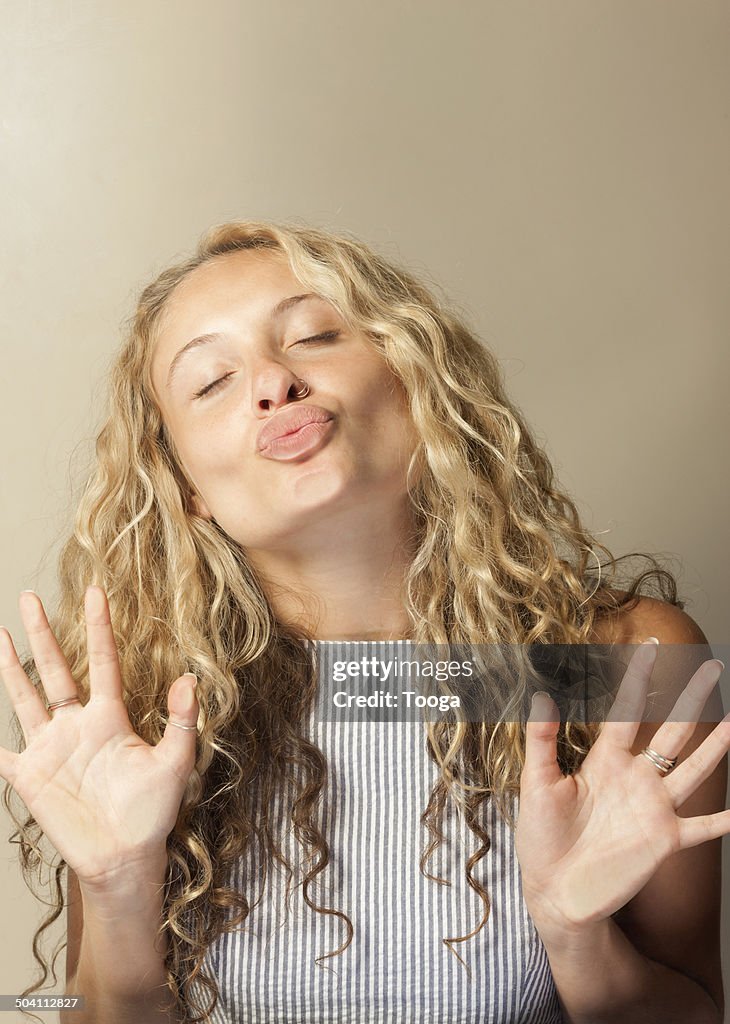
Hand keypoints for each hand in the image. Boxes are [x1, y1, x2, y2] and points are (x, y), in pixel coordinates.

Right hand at [0, 586, 198, 890]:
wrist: (125, 856)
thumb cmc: (152, 810)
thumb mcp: (175, 762)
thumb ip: (182, 721)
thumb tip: (190, 679)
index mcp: (110, 716)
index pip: (102, 662)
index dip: (99, 628)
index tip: (95, 592)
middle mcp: (77, 724)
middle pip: (55, 668)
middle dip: (42, 633)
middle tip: (30, 597)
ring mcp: (50, 747)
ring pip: (24, 697)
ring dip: (9, 667)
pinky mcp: (30, 775)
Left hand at [514, 639, 728, 931]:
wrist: (553, 891)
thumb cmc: (542, 837)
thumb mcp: (537, 784)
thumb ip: (542, 741)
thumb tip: (541, 695)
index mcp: (604, 760)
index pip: (626, 710)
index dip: (638, 678)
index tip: (651, 646)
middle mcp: (635, 778)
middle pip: (670, 730)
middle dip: (692, 699)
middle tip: (713, 668)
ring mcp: (653, 808)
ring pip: (693, 769)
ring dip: (716, 746)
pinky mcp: (663, 841)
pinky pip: (703, 828)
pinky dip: (724, 820)